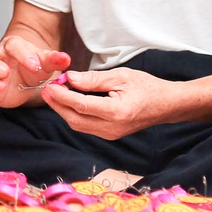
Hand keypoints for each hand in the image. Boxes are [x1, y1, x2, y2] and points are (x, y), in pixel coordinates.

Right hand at [0, 35, 69, 110]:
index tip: (34, 66)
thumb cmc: (35, 68)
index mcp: (13, 47)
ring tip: (1, 86)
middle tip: (5, 73)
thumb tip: (65, 58)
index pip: (14, 46)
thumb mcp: (46, 64)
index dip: (23, 55)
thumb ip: (54, 60)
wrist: (28, 81)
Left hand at [42, 65, 182, 139]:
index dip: (62, 96)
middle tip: (45, 91)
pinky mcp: (110, 135)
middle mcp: (112, 128)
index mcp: (116, 112)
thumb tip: (70, 78)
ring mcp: (111, 134)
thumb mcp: (120, 76)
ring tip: (53, 95)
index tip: (50, 85)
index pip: (80, 105)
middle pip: (75, 120)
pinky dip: (74, 115)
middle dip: (58, 105)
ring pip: (79, 126)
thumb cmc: (146, 87)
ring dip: (63, 111)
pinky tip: (68, 103)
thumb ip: (94, 79)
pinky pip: (86, 127)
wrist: (166, 105)